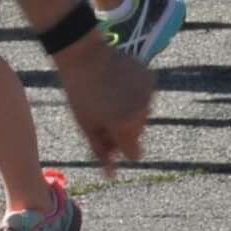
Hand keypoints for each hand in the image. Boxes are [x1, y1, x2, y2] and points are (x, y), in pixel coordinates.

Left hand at [50, 40, 154, 173]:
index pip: (134, 154)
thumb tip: (111, 175)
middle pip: (137, 133)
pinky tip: (118, 83)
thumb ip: (101, 152)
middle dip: (123, 128)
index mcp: (125, 126)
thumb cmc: (79, 93)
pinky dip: (134, 93)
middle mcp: (143, 112)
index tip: (107, 136)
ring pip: (142, 114)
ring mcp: (149, 94)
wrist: (83, 55)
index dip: (119, 147)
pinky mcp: (151, 78)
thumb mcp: (86, 126)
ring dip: (129, 110)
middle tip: (102, 111)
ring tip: (108, 94)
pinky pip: (145, 96)